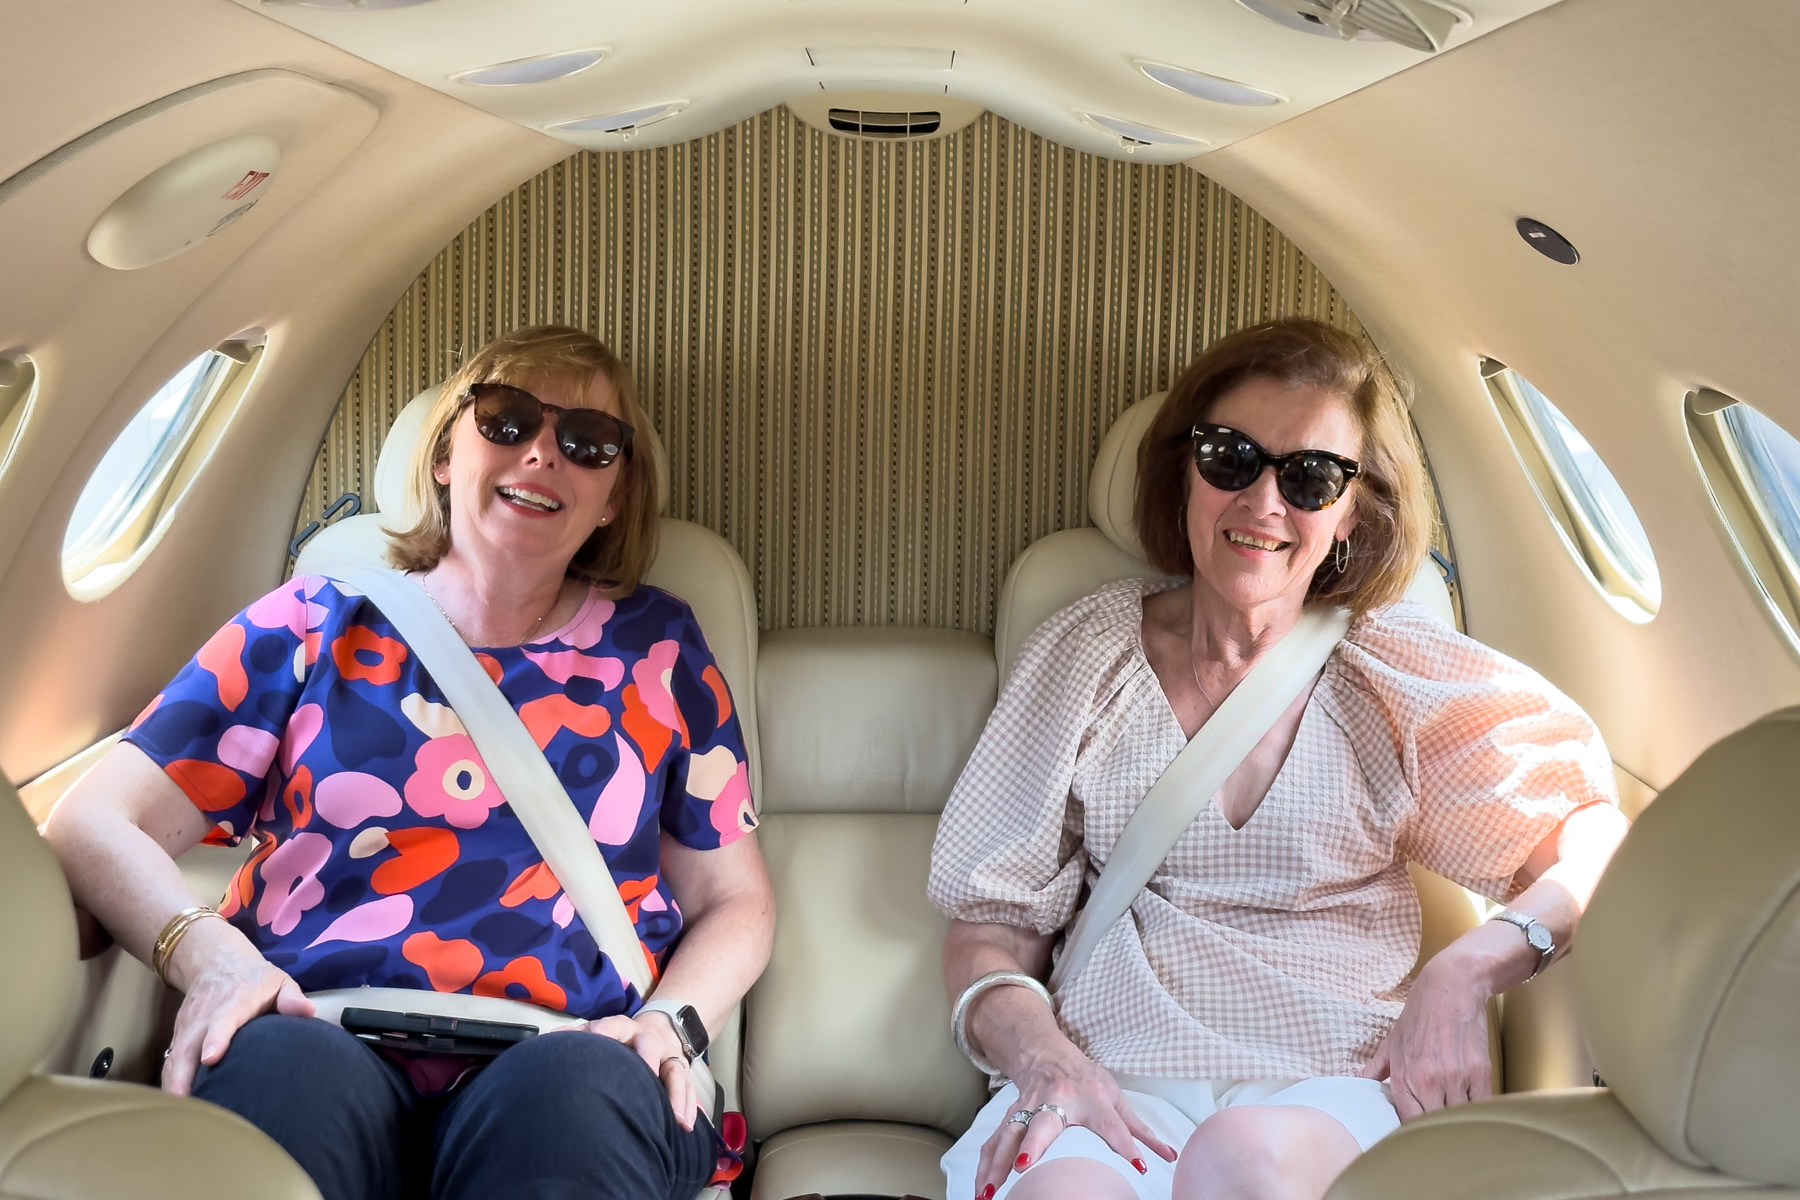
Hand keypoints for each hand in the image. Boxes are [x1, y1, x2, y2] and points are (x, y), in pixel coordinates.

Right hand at [161, 920, 313, 1095]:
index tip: (210, 1058)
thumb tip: (307, 1012)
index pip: (222, 1020)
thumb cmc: (255, 979)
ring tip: (180, 1116)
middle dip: (184, 1075)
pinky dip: (170, 1085)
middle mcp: (205, 1016)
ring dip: (174, 1086)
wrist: (215, 961)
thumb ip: (291, 997)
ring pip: (174, 1059)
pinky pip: (170, 1064)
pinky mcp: (178, 1038)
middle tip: (186, 1104)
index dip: (216, 1038)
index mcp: (234, 1000)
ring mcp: (188, 1028)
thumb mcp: (278, 980)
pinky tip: (177, 1109)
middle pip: (188, 1046)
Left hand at [573, 1013, 698, 1130]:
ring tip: (676, 1119)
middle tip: (648, 1077)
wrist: (657, 1029)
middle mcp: (646, 1039)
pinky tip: (687, 1125)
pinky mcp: (680, 1070)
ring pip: (676, 1070)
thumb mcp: (598, 1034)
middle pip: (649, 1045)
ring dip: (677, 1094)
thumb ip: (576, 1039)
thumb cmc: (617, 1040)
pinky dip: (689, 1106)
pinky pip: (689, 1087)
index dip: (605, 1035)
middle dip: (648, 1060)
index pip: (612, 1027)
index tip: (599, 1042)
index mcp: (620, 1029)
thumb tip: (547, 1041)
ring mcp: (667, 1055)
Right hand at [973, 1041, 1175, 1199]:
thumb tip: (1171, 1157)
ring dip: (998, 1163)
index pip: (1112, 1123)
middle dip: (1033, 1143)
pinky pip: (994, 1141)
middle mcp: (1058, 1099)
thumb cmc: (1087, 1080)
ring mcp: (1029, 1106)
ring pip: (1010, 1134)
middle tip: (1026, 1166)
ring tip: (990, 1192)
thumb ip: (1140, 1130)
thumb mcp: (1116, 1097)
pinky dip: (985, 1165)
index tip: (1138, 1166)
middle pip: (1045, 1121)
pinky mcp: (1011, 1115)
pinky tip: (981, 1188)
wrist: (1047, 1054)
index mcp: (1093, 1097)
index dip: (1126, 1145)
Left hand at [1361, 951, 1493, 1119]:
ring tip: (1453, 1118)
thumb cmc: (1419, 1016)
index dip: (1413, 1131)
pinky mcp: (1479, 1073)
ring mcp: (1455, 1078)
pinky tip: (1470, 1106)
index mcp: (1403, 1076)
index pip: (1408, 1122)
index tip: (1417, 1132)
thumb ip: (1374, 1069)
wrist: (1450, 989)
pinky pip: (1479, 1106)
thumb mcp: (1390, 1042)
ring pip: (1457, 1118)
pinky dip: (1475, 1110)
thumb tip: (1358, 1084)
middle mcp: (1428, 1081)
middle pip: (1433, 1124)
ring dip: (1456, 1121)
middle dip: (1435, 1128)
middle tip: (1437, 1129)